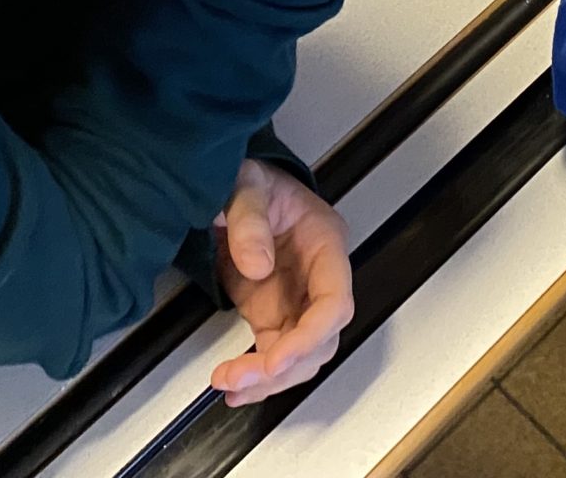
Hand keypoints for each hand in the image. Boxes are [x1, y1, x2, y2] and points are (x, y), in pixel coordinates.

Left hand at [210, 160, 352, 405]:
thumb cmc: (251, 179)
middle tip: (239, 377)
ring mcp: (297, 298)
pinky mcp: (274, 312)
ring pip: (301, 356)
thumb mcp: (245, 184)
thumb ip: (248, 218)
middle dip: (283, 366)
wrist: (233, 187)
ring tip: (230, 386)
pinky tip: (234, 385)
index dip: (311, 335)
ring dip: (269, 380)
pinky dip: (256, 375)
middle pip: (320, 339)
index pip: (335, 301)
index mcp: (324, 242)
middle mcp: (318, 277)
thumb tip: (257, 264)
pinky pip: (275, 354)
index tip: (276, 357)